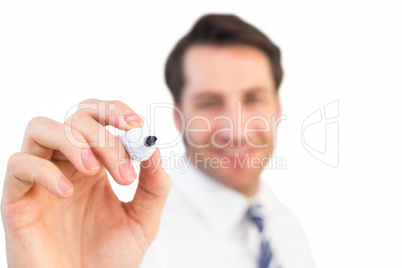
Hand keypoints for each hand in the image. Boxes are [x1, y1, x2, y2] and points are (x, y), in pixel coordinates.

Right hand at [1, 99, 170, 266]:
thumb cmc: (110, 258)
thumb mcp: (143, 219)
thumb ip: (154, 185)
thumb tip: (153, 149)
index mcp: (96, 164)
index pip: (98, 116)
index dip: (116, 111)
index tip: (138, 126)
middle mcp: (67, 163)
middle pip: (76, 118)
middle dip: (104, 137)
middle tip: (125, 171)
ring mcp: (41, 177)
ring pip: (41, 127)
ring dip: (72, 140)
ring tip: (93, 170)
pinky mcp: (17, 198)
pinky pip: (19, 165)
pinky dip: (44, 171)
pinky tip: (68, 194)